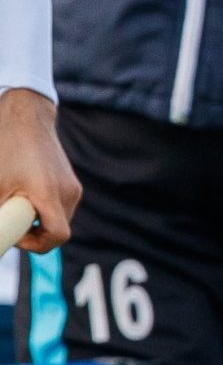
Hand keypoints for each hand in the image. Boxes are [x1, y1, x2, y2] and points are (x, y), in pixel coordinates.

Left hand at [0, 89, 79, 252]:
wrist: (27, 118)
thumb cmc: (8, 148)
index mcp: (50, 193)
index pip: (58, 235)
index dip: (36, 245)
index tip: (16, 236)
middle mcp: (68, 192)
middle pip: (58, 229)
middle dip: (35, 233)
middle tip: (12, 222)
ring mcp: (72, 186)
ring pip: (60, 218)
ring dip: (40, 221)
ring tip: (18, 205)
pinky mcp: (71, 181)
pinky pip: (61, 206)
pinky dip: (45, 209)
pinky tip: (27, 196)